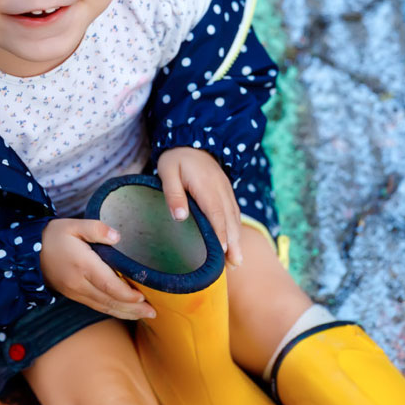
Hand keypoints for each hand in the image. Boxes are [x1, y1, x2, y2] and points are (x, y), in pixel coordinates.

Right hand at [39, 218, 155, 319]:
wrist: (28, 254)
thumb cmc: (54, 236)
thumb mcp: (74, 225)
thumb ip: (96, 228)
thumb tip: (117, 237)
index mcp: (82, 265)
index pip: (108, 284)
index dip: (127, 294)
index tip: (143, 296)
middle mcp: (79, 284)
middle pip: (110, 300)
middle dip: (133, 308)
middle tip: (153, 312)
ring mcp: (76, 292)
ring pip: (104, 307)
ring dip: (126, 313)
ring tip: (146, 315)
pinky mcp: (74, 296)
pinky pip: (97, 306)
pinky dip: (114, 310)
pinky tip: (126, 311)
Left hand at [157, 147, 242, 267]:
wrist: (192, 140)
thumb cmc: (176, 159)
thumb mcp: (167, 172)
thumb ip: (173, 194)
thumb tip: (180, 217)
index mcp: (206, 185)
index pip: (215, 212)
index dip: (220, 232)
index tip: (223, 251)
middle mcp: (220, 189)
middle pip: (229, 218)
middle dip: (234, 242)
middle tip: (236, 264)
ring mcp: (226, 190)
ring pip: (234, 217)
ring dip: (237, 239)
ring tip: (237, 261)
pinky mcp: (226, 191)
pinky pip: (234, 211)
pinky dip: (236, 228)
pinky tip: (235, 242)